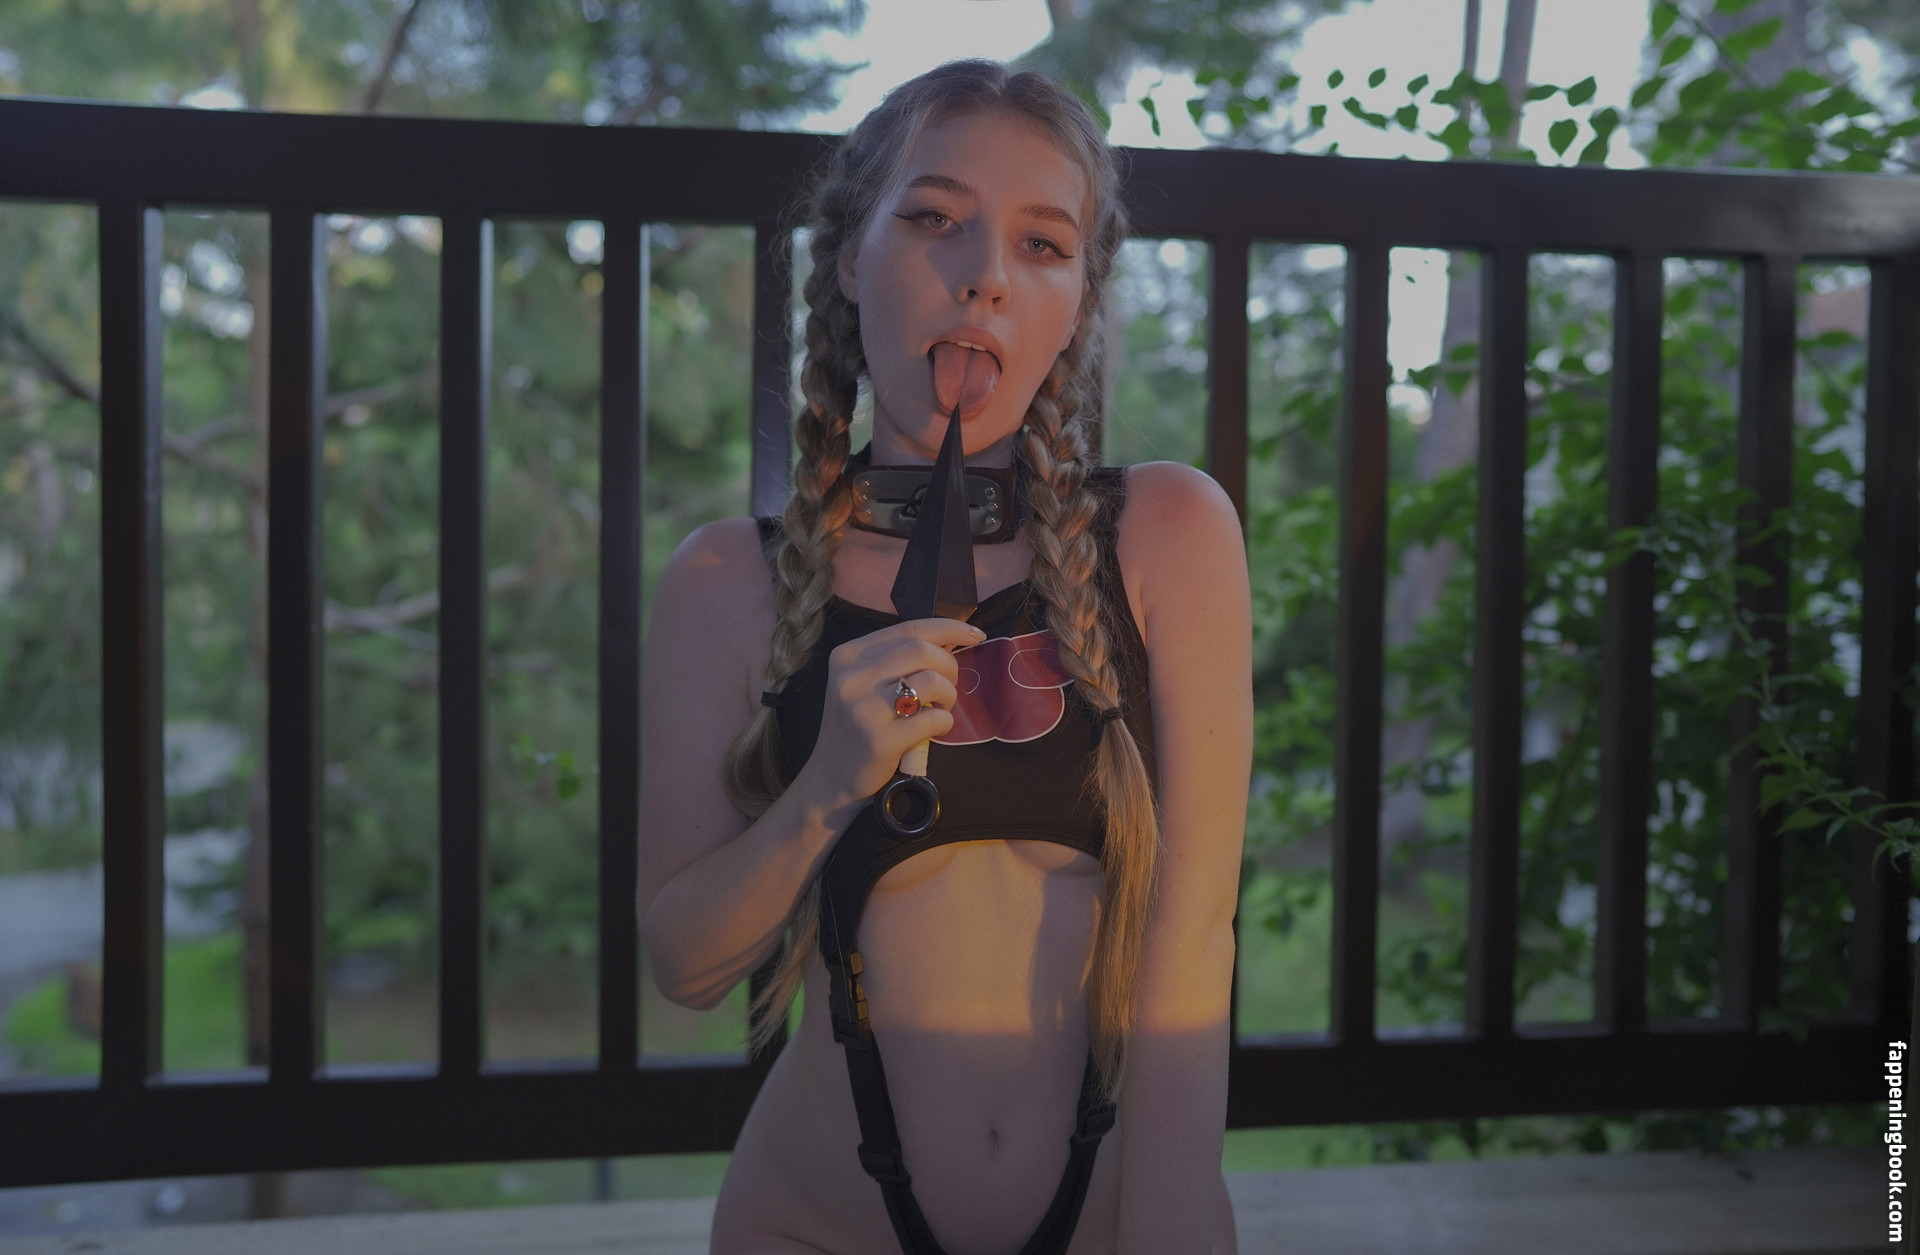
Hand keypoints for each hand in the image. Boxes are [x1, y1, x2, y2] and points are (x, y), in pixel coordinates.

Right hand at [800, 617, 984, 809]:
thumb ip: (896, 660)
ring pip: (930, 681)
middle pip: (922, 650)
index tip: (975, 634)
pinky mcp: (880, 740)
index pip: (909, 628)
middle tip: (949, 685)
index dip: (949, 628)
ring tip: (942, 708)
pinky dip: (945, 721)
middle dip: (949, 665)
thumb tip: (949, 639)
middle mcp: (851, 677)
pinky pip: (932, 719)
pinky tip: (937, 728)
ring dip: (949, 694)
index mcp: (848, 656)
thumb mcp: (864, 683)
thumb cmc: (857, 725)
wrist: (832, 776)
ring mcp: (864, 709)